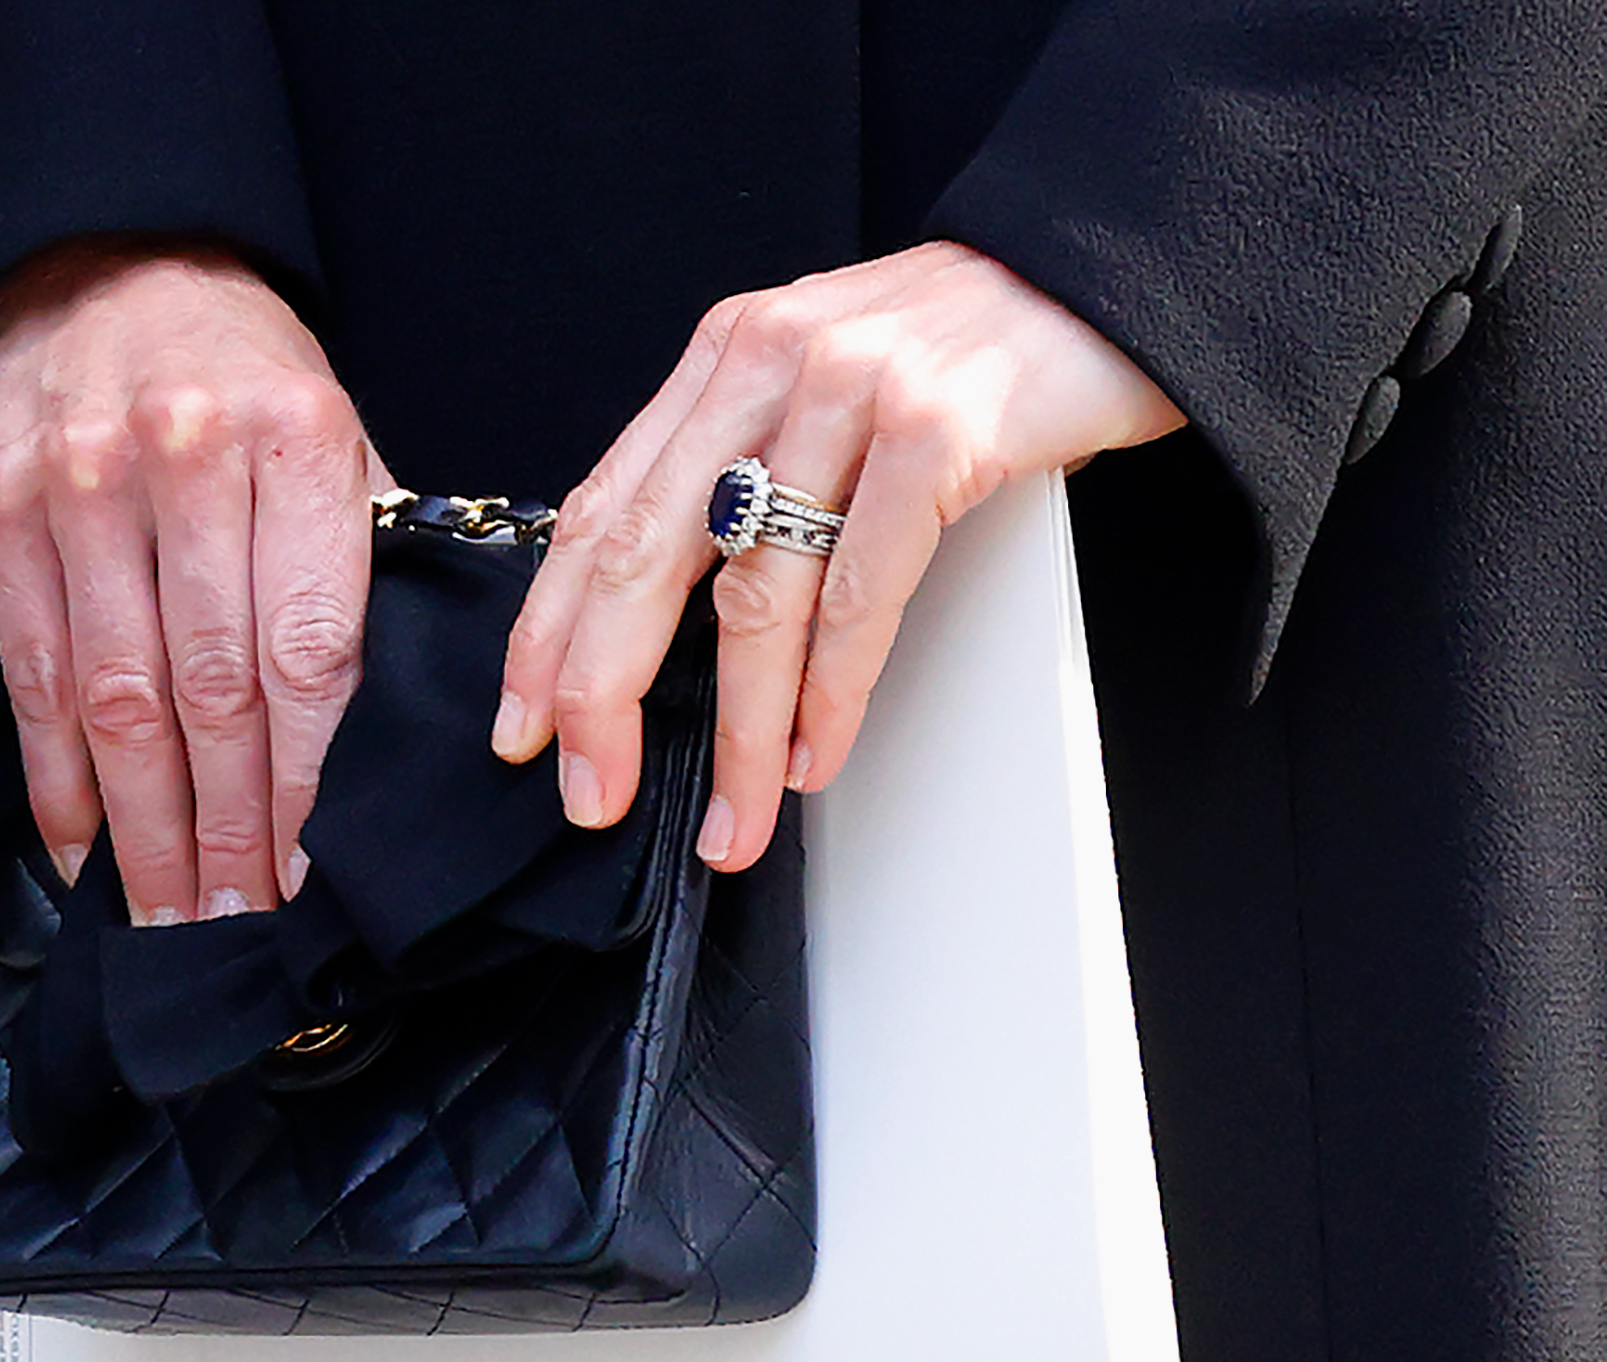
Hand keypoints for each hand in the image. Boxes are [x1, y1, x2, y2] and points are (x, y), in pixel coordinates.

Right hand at [0, 239, 392, 922]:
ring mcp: (79, 487)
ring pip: (117, 698)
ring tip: (173, 917)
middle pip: (211, 690)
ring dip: (145, 829)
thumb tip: (414, 723)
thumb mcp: (342, 443)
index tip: (319, 875)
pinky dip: (58, 778)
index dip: (312, 779)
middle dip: (232, 829)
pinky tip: (86, 852)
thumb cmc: (244, 378)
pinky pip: (33, 675)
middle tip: (245, 926)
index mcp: (297, 446)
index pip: (311, 649)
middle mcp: (184, 462)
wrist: (113, 263)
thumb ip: (371, 570)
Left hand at [492, 241, 1183, 870]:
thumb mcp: (822, 383)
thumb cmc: (963, 351)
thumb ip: (743, 463)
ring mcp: (849, 392)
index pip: (598, 507)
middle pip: (644, 556)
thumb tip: (667, 612)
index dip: (549, 629)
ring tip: (733, 817)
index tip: (525, 721)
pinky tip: (812, 756)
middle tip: (591, 789)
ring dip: (739, 732)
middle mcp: (769, 364)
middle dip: (604, 694)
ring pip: (756, 597)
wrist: (1102, 278)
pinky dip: (829, 697)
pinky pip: (860, 597)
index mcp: (725, 358)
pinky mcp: (934, 431)